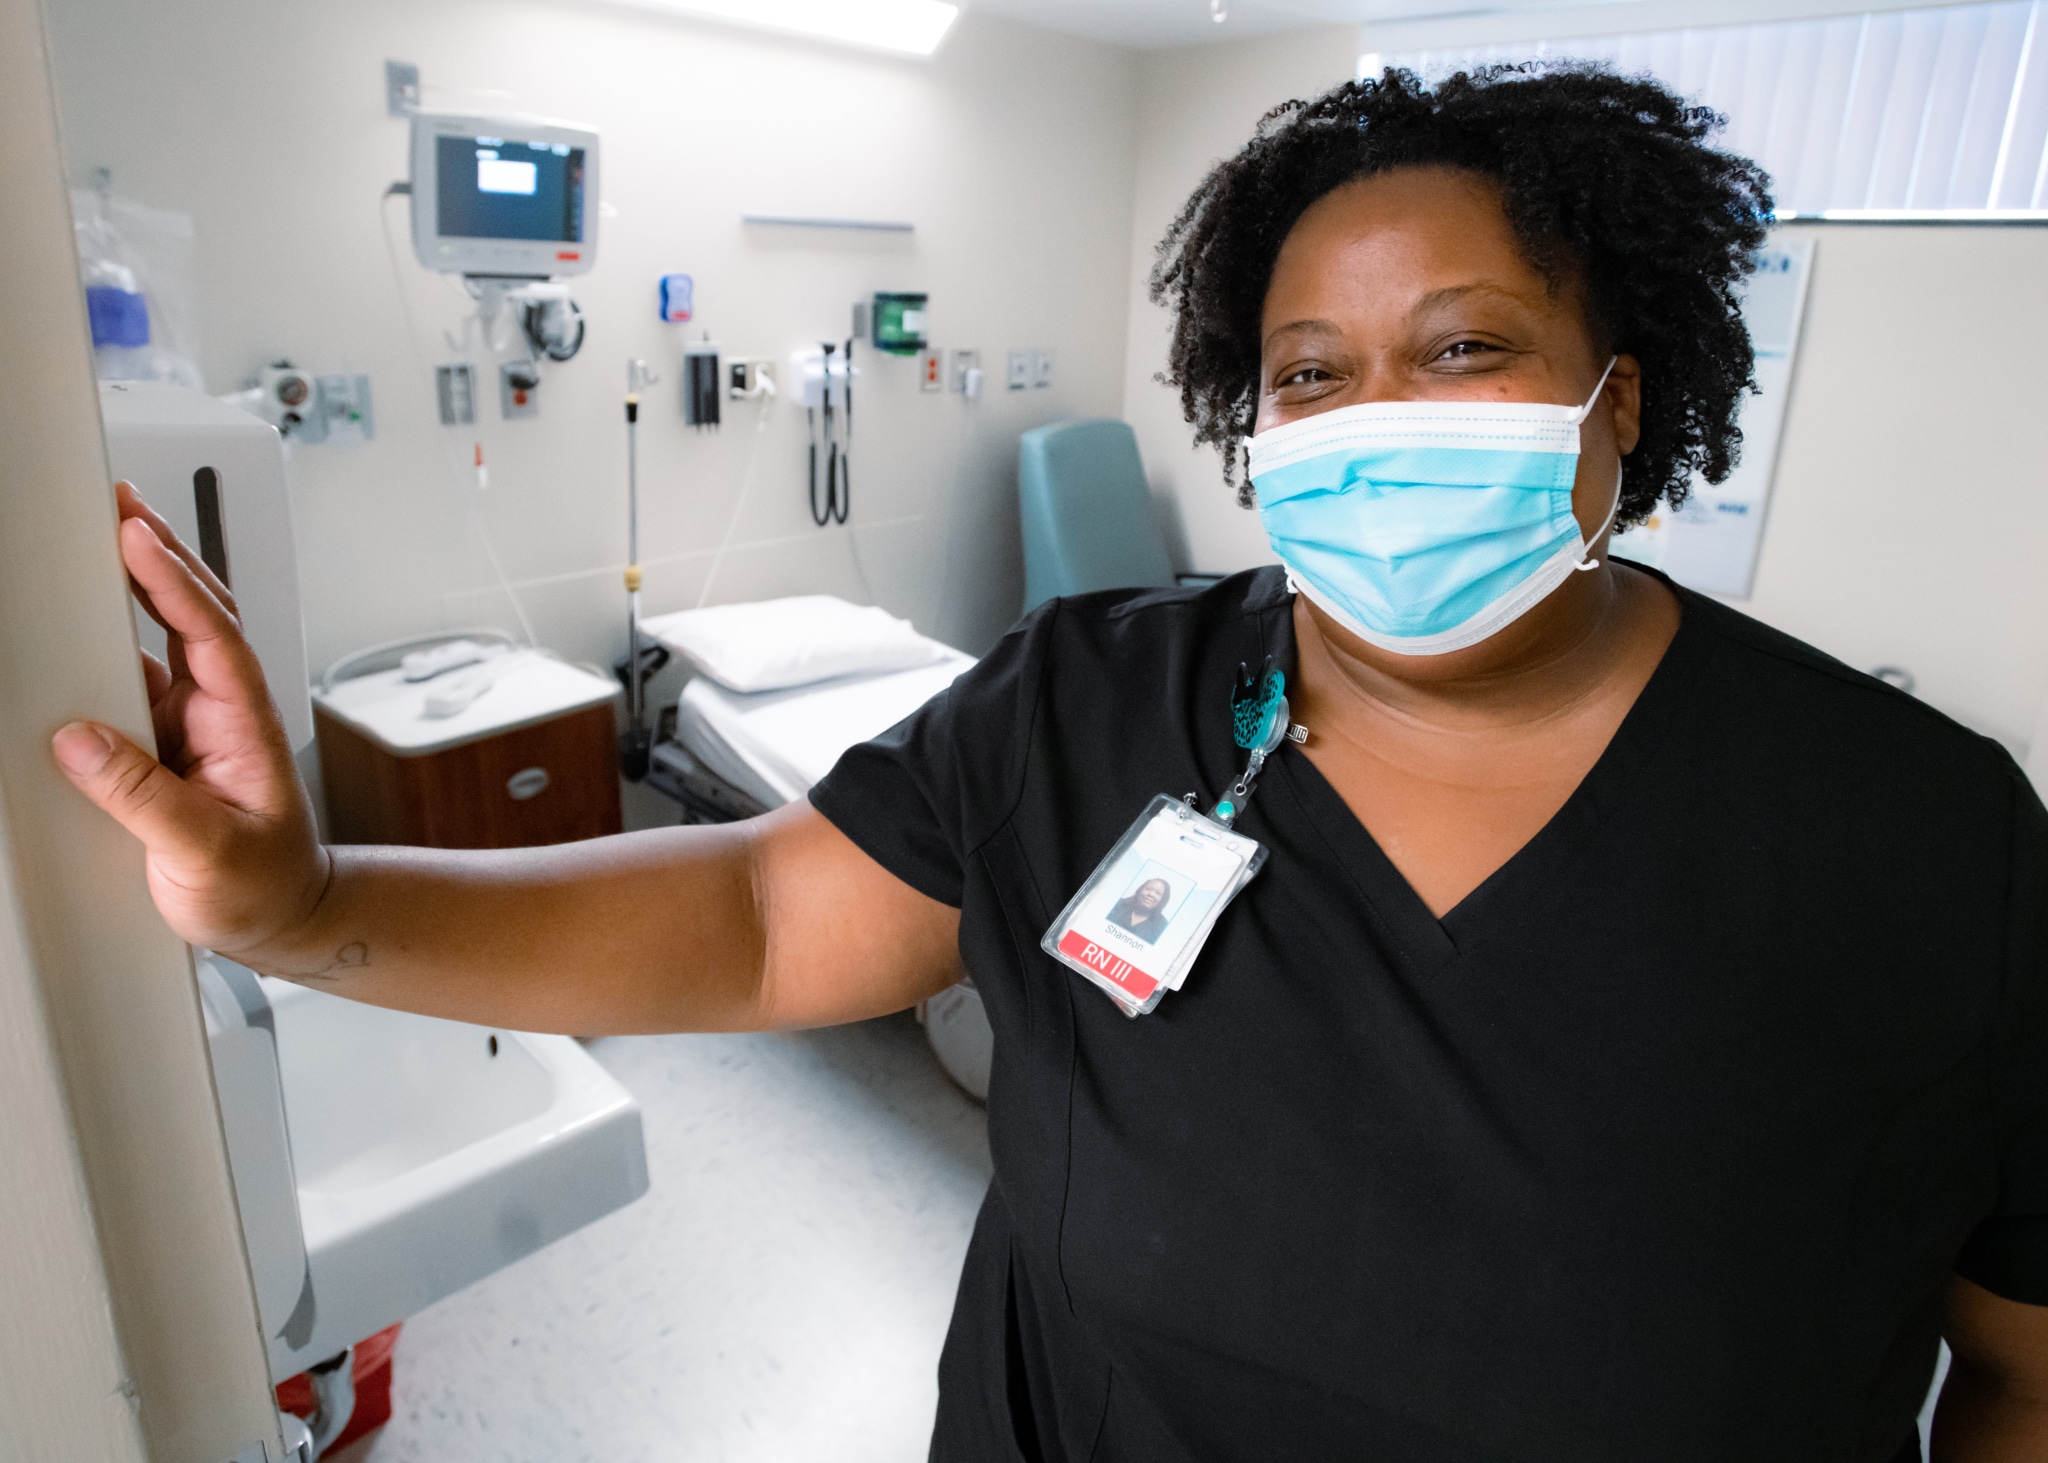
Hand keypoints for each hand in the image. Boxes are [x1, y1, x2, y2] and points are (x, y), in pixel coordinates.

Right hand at [52, 482, 327, 959]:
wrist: (282, 918)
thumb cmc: (263, 887)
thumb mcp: (206, 852)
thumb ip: (144, 799)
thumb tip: (83, 742)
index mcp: (246, 724)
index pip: (212, 635)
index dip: (176, 582)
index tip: (140, 536)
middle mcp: (221, 712)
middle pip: (192, 615)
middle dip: (158, 555)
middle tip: (118, 503)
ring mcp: (191, 723)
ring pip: (158, 641)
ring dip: (131, 590)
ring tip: (95, 539)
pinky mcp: (162, 744)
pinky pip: (129, 683)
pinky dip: (101, 649)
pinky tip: (75, 625)